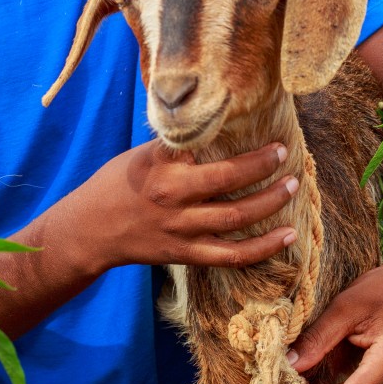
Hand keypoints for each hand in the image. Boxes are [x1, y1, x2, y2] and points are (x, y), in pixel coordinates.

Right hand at [68, 139, 299, 276]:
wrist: (91, 229)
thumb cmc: (117, 183)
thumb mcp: (142, 155)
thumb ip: (178, 149)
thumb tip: (216, 127)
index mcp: (163, 167)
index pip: (210, 150)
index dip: (244, 146)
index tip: (272, 139)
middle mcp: (173, 198)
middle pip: (229, 182)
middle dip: (263, 168)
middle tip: (286, 157)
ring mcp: (182, 229)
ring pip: (236, 219)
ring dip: (270, 203)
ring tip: (292, 188)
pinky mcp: (186, 254)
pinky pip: (232, 256)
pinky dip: (262, 248)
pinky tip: (286, 237)